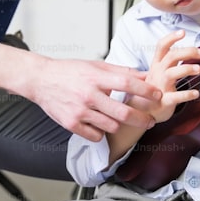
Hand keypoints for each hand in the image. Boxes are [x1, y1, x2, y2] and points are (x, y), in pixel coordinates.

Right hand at [24, 58, 164, 142]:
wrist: (41, 80)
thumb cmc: (69, 71)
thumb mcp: (96, 65)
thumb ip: (121, 71)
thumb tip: (145, 75)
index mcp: (96, 77)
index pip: (127, 84)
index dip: (146, 90)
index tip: (158, 95)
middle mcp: (89, 95)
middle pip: (123, 112)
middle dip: (142, 118)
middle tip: (150, 120)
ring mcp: (80, 111)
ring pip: (111, 126)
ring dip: (120, 124)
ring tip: (119, 119)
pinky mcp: (71, 124)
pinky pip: (96, 135)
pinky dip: (101, 132)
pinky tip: (100, 124)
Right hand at [134, 30, 199, 122]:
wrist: (142, 112)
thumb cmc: (154, 91)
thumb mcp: (159, 73)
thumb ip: (171, 63)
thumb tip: (190, 52)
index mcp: (157, 65)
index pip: (162, 47)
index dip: (171, 37)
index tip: (182, 32)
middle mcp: (157, 73)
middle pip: (171, 56)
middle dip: (187, 52)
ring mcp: (160, 87)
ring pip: (171, 73)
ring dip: (186, 69)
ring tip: (198, 69)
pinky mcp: (164, 102)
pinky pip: (175, 97)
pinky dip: (187, 94)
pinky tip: (196, 93)